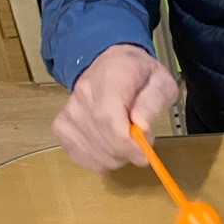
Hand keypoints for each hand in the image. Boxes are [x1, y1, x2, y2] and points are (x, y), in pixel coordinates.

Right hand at [52, 44, 178, 171]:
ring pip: (93, 152)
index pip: (108, 116)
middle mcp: (84, 93)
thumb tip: (141, 126)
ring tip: (126, 138)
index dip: (126, 143)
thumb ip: (154, 102)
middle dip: (126, 151)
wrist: (111, 64)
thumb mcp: (161, 81)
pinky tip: (111, 144)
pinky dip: (100, 159)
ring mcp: (69, 111)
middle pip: (101, 137)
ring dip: (116, 156)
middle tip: (142, 143)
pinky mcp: (61, 127)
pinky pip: (82, 156)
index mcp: (111, 76)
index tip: (144, 154)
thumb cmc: (140, 75)